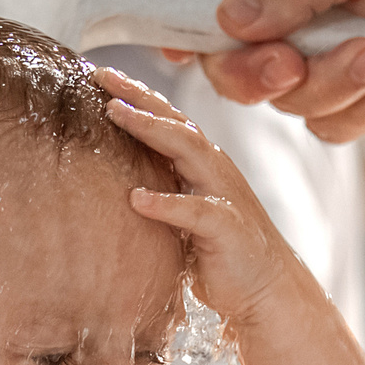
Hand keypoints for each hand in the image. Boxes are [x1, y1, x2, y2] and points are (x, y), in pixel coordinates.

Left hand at [98, 67, 311, 327]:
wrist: (266, 290)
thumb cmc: (218, 252)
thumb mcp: (181, 212)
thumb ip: (159, 188)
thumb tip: (108, 178)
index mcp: (201, 163)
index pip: (166, 118)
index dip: (135, 94)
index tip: (98, 73)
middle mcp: (213, 169)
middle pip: (175, 121)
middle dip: (139, 96)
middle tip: (101, 76)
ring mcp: (223, 195)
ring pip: (187, 149)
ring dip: (150, 129)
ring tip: (115, 114)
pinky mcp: (227, 227)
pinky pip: (195, 210)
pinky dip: (166, 203)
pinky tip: (137, 199)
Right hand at [181, 0, 364, 142]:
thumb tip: (231, 18)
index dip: (180, 18)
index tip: (179, 49)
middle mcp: (283, 5)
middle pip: (226, 61)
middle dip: (256, 71)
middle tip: (290, 64)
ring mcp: (313, 55)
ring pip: (282, 99)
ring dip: (333, 83)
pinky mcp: (348, 98)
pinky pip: (329, 124)